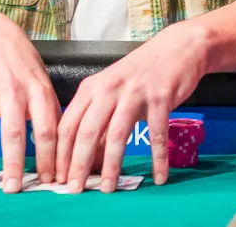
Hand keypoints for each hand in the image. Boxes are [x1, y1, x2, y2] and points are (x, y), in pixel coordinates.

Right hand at [0, 11, 60, 192]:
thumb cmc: (17, 59)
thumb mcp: (39, 77)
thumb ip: (48, 105)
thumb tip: (63, 135)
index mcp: (40, 89)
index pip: (52, 126)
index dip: (55, 154)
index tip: (58, 176)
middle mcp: (19, 93)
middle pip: (29, 132)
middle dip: (33, 161)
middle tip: (37, 186)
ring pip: (1, 134)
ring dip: (5, 163)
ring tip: (8, 187)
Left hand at [54, 20, 209, 192]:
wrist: (177, 47)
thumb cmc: (141, 73)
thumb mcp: (112, 90)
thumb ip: (98, 121)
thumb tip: (86, 160)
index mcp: (92, 88)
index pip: (67, 125)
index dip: (60, 154)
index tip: (57, 177)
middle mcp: (109, 89)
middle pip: (87, 132)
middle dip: (78, 164)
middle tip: (75, 189)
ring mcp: (135, 92)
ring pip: (117, 135)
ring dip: (111, 166)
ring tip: (108, 188)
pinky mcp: (160, 97)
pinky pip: (157, 134)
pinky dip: (158, 159)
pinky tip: (160, 176)